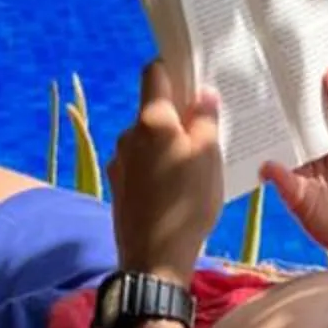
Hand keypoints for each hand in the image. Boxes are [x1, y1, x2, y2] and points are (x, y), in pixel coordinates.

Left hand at [108, 64, 223, 280]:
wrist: (154, 259)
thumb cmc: (188, 203)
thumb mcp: (209, 158)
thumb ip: (205, 120)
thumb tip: (202, 93)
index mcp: (151, 120)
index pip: (154, 72)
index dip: (174, 68)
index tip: (194, 78)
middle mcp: (129, 134)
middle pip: (153, 109)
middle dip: (177, 114)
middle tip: (206, 129)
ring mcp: (119, 160)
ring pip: (148, 138)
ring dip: (168, 143)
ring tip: (194, 166)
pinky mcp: (118, 184)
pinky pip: (141, 162)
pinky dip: (158, 165)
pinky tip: (175, 187)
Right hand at [262, 68, 327, 262]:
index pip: (310, 101)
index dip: (298, 82)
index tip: (280, 55)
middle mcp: (313, 147)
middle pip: (287, 121)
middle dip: (272, 101)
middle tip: (250, 75)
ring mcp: (302, 171)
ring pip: (276, 146)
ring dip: (263, 132)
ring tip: (245, 109)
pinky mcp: (297, 195)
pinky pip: (280, 179)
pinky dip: (272, 169)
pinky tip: (268, 160)